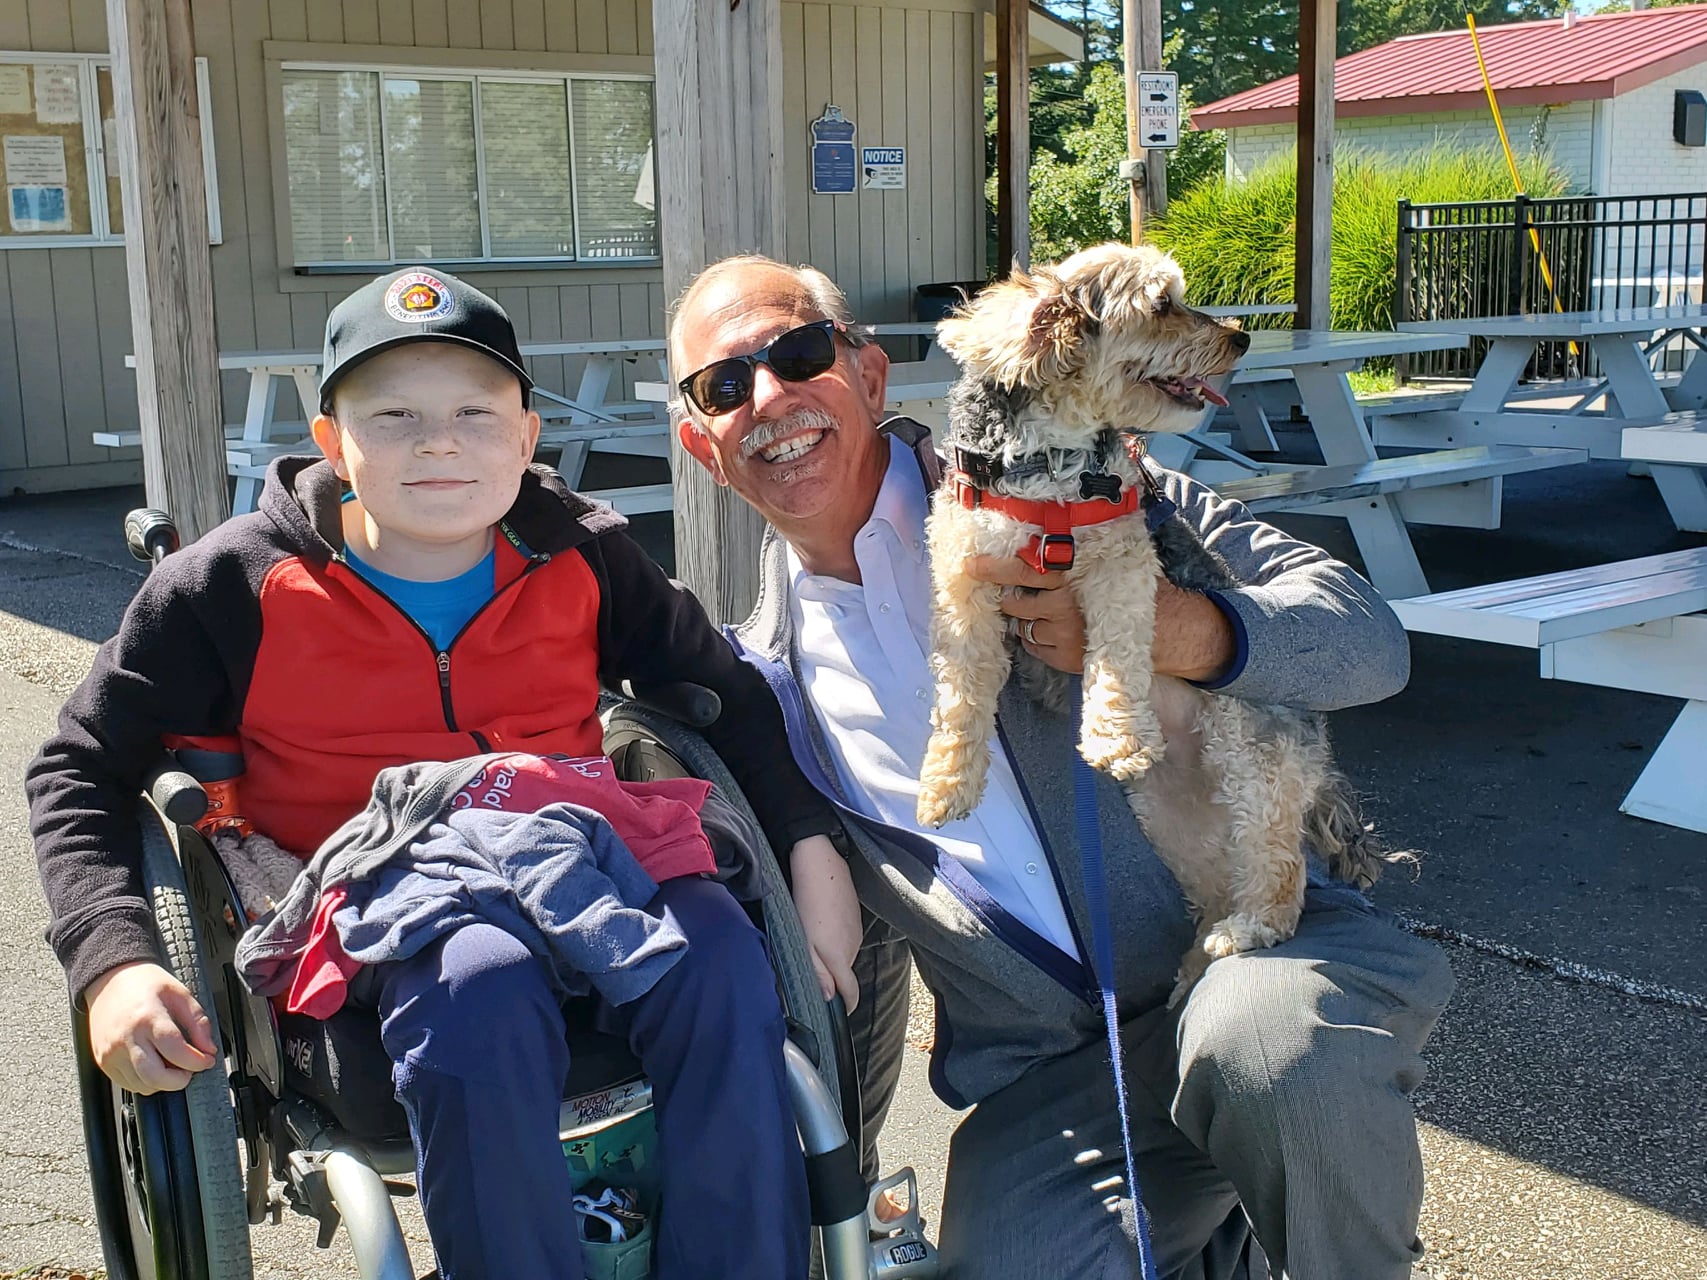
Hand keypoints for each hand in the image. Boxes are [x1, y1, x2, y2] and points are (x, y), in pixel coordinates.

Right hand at [85, 961, 217, 1094]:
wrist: (109, 980)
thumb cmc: (145, 984)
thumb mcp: (180, 993)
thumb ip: (198, 1022)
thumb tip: (208, 1049)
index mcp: (148, 1018)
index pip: (176, 1052)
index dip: (197, 1062)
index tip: (207, 1060)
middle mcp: (126, 1039)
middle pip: (156, 1077)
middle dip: (180, 1080)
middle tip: (190, 1069)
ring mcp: (111, 1053)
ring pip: (141, 1086)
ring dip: (162, 1082)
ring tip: (171, 1064)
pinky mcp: (102, 1061)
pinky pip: (127, 1084)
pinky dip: (145, 1082)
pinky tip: (154, 1064)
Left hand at [789, 835, 861, 1011]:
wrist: (821, 863)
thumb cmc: (808, 902)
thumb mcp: (805, 942)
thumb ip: (817, 972)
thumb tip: (828, 999)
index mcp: (840, 958)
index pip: (851, 995)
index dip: (843, 1007)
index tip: (832, 1012)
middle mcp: (853, 948)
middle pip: (845, 975)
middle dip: (831, 981)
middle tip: (808, 973)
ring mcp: (856, 932)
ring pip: (844, 956)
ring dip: (830, 957)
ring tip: (810, 946)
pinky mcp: (855, 917)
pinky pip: (845, 939)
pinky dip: (833, 939)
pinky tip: (819, 926)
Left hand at [967, 555, 1234, 682]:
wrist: (1161, 627)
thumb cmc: (1126, 586)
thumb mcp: (1101, 562)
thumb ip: (1069, 557)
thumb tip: (1029, 540)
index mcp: (1072, 576)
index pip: (1024, 569)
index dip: (996, 567)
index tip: (972, 565)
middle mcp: (1064, 605)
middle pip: (1014, 602)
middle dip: (1006, 596)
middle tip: (1005, 588)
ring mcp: (1063, 635)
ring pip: (1022, 626)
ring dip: (1027, 619)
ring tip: (1051, 612)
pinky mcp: (1064, 658)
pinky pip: (1034, 647)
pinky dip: (1039, 639)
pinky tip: (1060, 631)